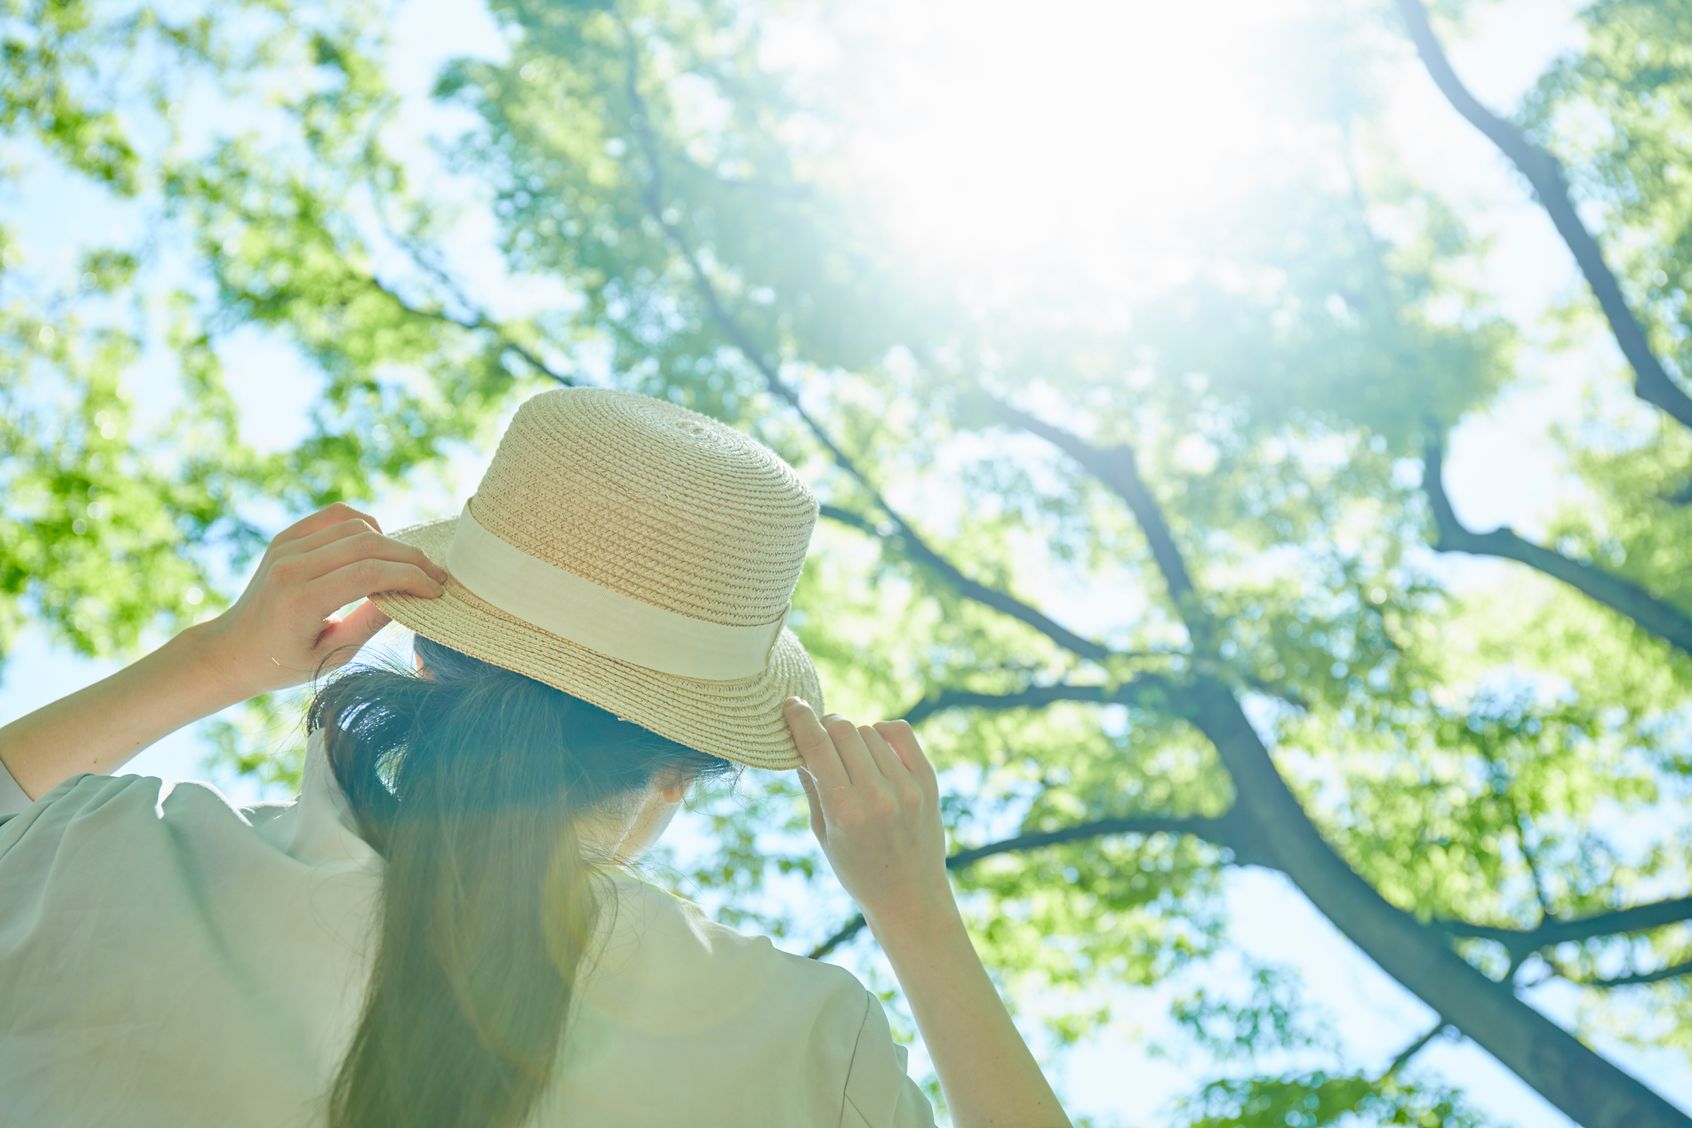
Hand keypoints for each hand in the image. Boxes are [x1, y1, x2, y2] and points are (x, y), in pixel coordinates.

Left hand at [199, 502, 447, 697]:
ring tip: (409, 566)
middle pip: (367, 544)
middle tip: (436, 576)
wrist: (233, 649)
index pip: (369, 573)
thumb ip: (370, 624)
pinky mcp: (286, 537)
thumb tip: (410, 596)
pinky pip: (336, 517)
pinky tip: (378, 546)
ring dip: (391, 542)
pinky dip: (365, 526)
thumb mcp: (333, 656)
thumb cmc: (284, 663)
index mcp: (300, 600)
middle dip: (410, 558)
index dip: (410, 577)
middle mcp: (290, 566)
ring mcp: (285, 546)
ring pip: (356, 525)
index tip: (436, 590)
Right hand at [783, 698, 951, 927]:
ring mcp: (907, 787)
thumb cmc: (858, 871)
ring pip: (869, 731)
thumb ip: (812, 785)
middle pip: (843, 730)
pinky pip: (901, 733)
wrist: (910, 897)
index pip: (817, 747)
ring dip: (853, 736)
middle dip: (826, 726)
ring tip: (851, 760)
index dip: (800, 720)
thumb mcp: (823, 834)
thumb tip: (798, 745)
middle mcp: (877, 796)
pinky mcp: (928, 782)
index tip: (791, 705)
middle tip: (820, 737)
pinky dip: (882, 731)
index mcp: (845, 812)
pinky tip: (875, 748)